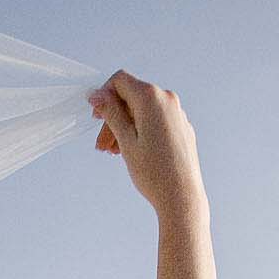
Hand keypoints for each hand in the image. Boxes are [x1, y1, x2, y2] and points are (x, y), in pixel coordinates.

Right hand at [87, 71, 205, 214]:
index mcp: (151, 98)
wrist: (182, 198)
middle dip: (113, 118)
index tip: (96, 116)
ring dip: (125, 127)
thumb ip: (111, 113)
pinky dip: (141, 131)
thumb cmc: (154, 173)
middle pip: (131, 99)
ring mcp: (177, 114)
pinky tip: (133, 151)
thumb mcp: (126, 140)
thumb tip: (97, 95)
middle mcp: (167, 99)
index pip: (120, 80)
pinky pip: (156, 121)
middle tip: (101, 145)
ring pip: (143, 112)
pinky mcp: (182, 128)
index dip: (104, 95)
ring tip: (114, 152)